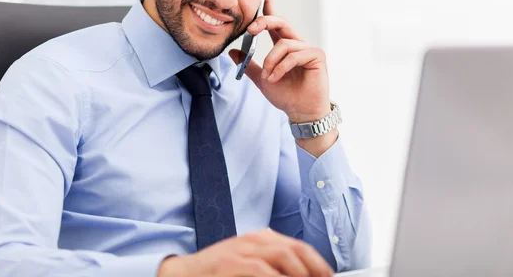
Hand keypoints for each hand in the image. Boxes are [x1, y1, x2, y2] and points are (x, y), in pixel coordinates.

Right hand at [157, 228, 333, 276]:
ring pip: (280, 255)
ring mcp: (240, 250)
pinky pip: (259, 269)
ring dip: (299, 272)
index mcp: (260, 239)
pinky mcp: (228, 263)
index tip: (328, 276)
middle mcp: (253, 240)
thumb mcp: (248, 262)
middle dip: (314, 268)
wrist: (184, 273)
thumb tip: (300, 274)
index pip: (298, 247)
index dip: (317, 263)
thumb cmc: (219, 272)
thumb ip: (272, 266)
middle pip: (294, 250)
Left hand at [229, 0, 329, 122]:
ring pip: (284, 43)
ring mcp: (308, 49)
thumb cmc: (286, 95)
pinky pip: (294, 54)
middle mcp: (297, 44)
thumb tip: (232, 52)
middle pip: (280, 23)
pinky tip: (276, 77)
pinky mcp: (316, 56)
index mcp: (284, 46)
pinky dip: (281, 67)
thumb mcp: (262, 78)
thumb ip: (249, 65)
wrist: (301, 112)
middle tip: (251, 29)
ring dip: (271, 61)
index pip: (276, 23)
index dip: (271, 7)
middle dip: (265, 22)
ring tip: (268, 76)